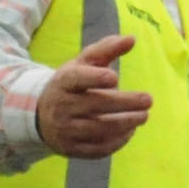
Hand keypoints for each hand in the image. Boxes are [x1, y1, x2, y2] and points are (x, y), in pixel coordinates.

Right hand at [36, 34, 156, 158]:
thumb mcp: (84, 63)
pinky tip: (130, 131)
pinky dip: (117, 142)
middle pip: (94, 105)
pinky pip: (96, 148)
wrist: (40, 115)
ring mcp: (64, 129)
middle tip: (148, 100)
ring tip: (144, 116)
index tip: (114, 77)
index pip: (76, 78)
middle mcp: (61, 105)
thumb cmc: (72, 83)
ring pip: (98, 129)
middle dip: (124, 103)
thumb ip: (107, 49)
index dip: (93, 78)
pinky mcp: (70, 148)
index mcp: (63, 81)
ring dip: (125, 124)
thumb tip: (132, 39)